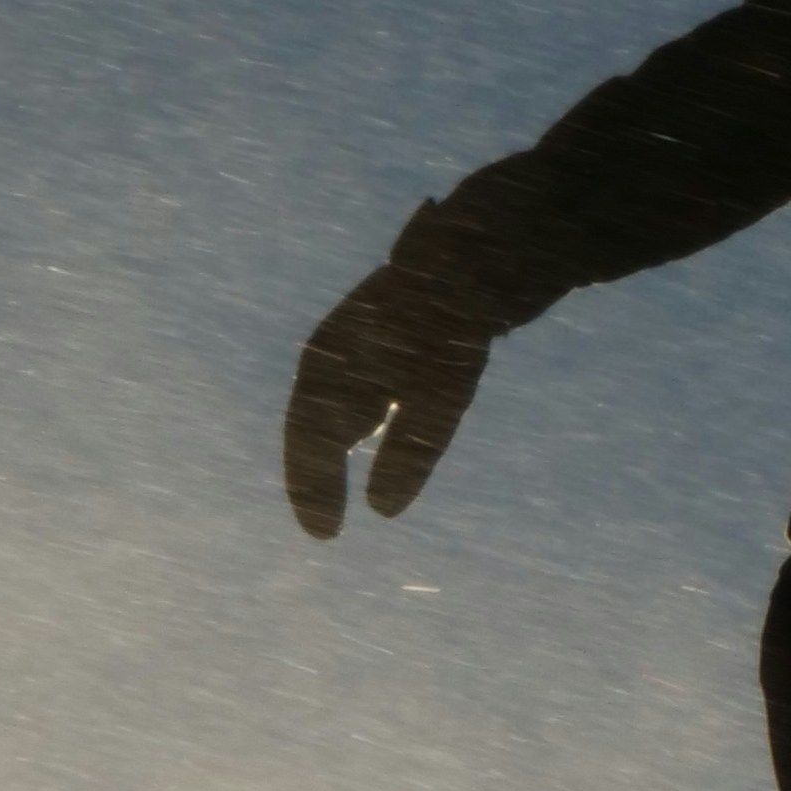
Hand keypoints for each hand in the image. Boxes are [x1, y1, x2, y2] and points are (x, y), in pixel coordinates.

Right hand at [282, 231, 495, 539]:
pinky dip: (353, 431)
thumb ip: (410, 451)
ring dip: (328, 458)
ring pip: (330, 411)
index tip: (324, 535)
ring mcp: (356, 345)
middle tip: (326, 532)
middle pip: (313, 427)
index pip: (308, 436)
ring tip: (334, 506)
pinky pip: (354, 396)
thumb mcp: (441, 394)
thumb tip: (384, 510)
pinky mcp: (383, 343)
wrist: (482, 255)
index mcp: (331, 359)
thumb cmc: (455, 325)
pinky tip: (368, 450)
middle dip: (316, 479)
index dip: (311, 487)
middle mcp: (335, 351)